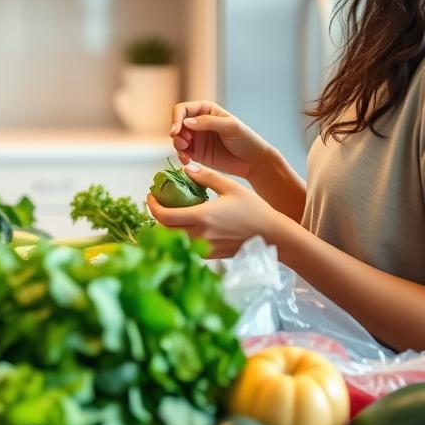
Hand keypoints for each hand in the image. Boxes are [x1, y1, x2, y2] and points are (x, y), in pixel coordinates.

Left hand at [146, 162, 293, 257]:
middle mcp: (200, 236)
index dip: (152, 206)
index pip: (164, 216)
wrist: (273, 235)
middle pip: (164, 231)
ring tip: (170, 213)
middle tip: (158, 203)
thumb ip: (206, 177)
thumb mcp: (230, 187)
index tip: (151, 196)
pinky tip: (186, 225)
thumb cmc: (254, 210)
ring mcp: (205, 248)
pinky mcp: (211, 256)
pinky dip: (181, 237)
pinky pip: (188, 247)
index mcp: (202, 217)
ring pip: (175, 241)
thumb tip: (186, 169)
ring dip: (167, 228)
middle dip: (156, 218)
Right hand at [169, 100, 274, 179]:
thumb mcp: (230, 126)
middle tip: (185, 144)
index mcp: (205, 110)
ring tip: (186, 155)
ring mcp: (196, 138)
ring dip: (177, 146)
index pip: (182, 110)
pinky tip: (187, 161)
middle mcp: (198, 122)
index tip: (176, 131)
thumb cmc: (245, 139)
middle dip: (176, 134)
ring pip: (177, 139)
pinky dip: (181, 157)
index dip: (176, 118)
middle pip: (177, 125)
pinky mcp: (196, 153)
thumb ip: (208, 122)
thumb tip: (186, 122)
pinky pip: (182, 153)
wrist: (254, 161)